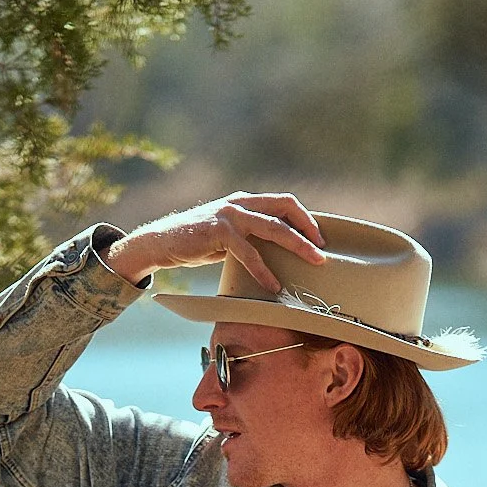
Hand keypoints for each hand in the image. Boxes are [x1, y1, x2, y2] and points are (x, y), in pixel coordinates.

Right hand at [106, 193, 324, 293]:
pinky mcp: (219, 232)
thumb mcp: (228, 237)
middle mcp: (241, 202)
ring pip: (273, 227)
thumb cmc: (197, 243)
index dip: (305, 218)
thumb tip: (275, 255)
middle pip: (285, 208)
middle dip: (308, 229)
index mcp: (246, 201)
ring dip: (297, 245)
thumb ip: (249, 238)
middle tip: (323, 252)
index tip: (319, 239)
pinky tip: (273, 285)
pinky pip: (248, 252)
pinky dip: (263, 270)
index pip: (283, 203)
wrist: (162, 243)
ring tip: (313, 263)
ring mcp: (230, 215)